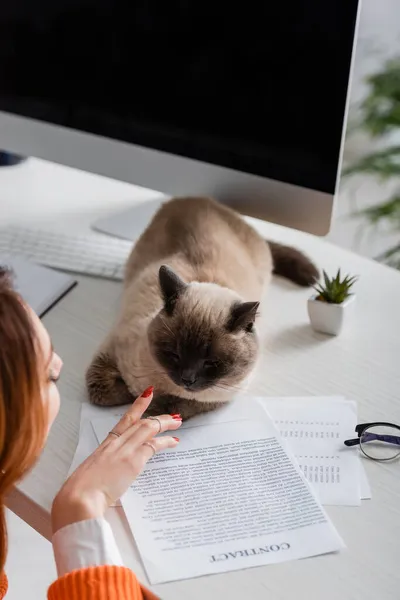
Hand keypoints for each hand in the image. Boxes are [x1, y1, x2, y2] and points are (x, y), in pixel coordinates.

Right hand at [51, 387, 180, 532]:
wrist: (79, 498)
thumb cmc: (80, 491)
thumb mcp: (92, 472)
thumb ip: (104, 469)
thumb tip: (111, 474)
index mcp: (105, 445)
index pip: (125, 420)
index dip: (138, 406)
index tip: (148, 395)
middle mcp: (116, 444)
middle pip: (141, 423)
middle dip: (159, 417)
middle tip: (173, 416)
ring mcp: (124, 450)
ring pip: (148, 429)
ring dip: (165, 424)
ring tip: (177, 422)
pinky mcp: (132, 461)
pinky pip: (153, 446)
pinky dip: (165, 442)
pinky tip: (174, 442)